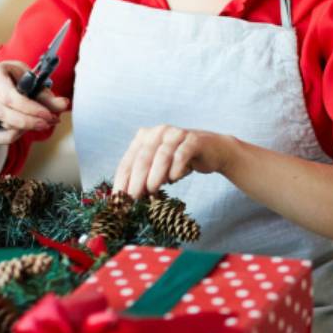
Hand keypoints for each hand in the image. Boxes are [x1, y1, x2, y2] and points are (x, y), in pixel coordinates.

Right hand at [0, 60, 68, 144]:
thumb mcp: (31, 82)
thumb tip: (64, 105)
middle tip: (48, 123)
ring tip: (39, 123)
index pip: (9, 96)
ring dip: (23, 128)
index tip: (49, 115)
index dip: (30, 109)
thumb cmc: (15, 81)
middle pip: (3, 113)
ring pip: (0, 125)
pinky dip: (12, 136)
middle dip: (29, 121)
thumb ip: (46, 96)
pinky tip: (24, 129)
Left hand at [112, 125, 235, 198]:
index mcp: (144, 137)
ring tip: (151, 191)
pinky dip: (176, 168)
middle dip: (136, 180)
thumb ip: (145, 178)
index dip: (122, 180)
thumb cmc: (181, 161)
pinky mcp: (193, 139)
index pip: (128, 160)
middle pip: (143, 157)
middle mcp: (159, 132)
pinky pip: (182, 154)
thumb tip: (129, 200)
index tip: (119, 199)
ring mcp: (176, 134)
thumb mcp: (160, 168)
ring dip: (155, 175)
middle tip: (133, 198)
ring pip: (161, 155)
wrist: (213, 150)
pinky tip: (173, 179)